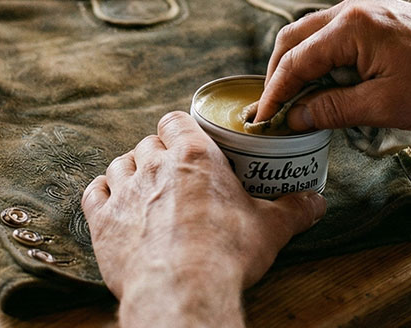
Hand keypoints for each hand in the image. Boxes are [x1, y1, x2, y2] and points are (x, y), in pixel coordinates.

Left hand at [82, 111, 325, 326]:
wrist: (182, 288)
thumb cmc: (227, 253)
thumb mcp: (271, 229)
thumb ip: (294, 210)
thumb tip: (317, 202)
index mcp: (195, 156)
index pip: (176, 122)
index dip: (179, 130)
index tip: (187, 143)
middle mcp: (155, 165)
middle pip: (148, 143)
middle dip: (158, 155)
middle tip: (173, 176)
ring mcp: (125, 191)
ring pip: (119, 164)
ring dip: (130, 173)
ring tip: (143, 190)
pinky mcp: (103, 221)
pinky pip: (93, 193)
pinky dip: (102, 194)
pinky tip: (112, 203)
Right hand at [256, 0, 410, 132]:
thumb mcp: (384, 107)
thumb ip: (333, 110)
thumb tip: (295, 118)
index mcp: (353, 25)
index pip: (296, 60)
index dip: (275, 93)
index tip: (261, 119)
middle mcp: (355, 7)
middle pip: (296, 37)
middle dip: (280, 74)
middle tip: (273, 109)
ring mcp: (368, 6)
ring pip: (315, 33)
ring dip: (301, 65)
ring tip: (297, 101)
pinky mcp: (380, 14)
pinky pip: (336, 33)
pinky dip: (323, 58)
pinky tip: (327, 84)